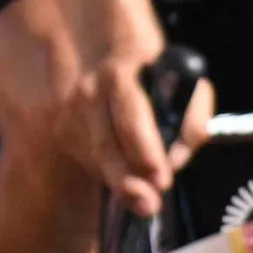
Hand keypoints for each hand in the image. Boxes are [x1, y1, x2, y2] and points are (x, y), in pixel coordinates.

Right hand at [69, 47, 209, 219]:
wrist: (104, 49)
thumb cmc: (156, 71)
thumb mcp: (187, 83)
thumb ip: (192, 120)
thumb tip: (175, 160)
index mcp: (121, 73)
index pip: (131, 116)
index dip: (146, 150)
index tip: (161, 177)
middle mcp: (89, 91)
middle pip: (106, 145)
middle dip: (128, 180)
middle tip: (149, 203)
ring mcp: (69, 110)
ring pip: (97, 158)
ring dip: (121, 180)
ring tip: (144, 197)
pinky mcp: (61, 128)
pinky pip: (88, 160)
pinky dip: (108, 172)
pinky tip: (124, 172)